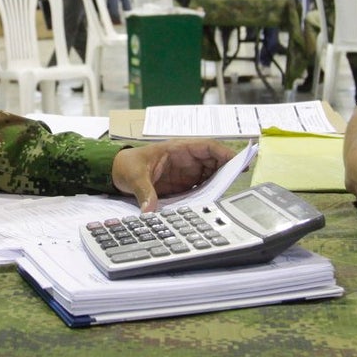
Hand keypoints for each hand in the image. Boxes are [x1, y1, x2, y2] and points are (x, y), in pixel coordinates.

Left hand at [111, 140, 236, 211]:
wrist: (116, 172)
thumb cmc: (127, 165)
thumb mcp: (135, 177)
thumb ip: (145, 193)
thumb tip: (150, 210)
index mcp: (177, 149)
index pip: (206, 147)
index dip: (224, 152)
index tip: (237, 161)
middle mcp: (185, 160)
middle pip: (214, 161)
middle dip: (227, 168)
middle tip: (239, 179)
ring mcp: (186, 172)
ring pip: (211, 174)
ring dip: (220, 181)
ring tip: (230, 191)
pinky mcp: (183, 185)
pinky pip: (202, 186)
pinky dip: (210, 192)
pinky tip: (215, 200)